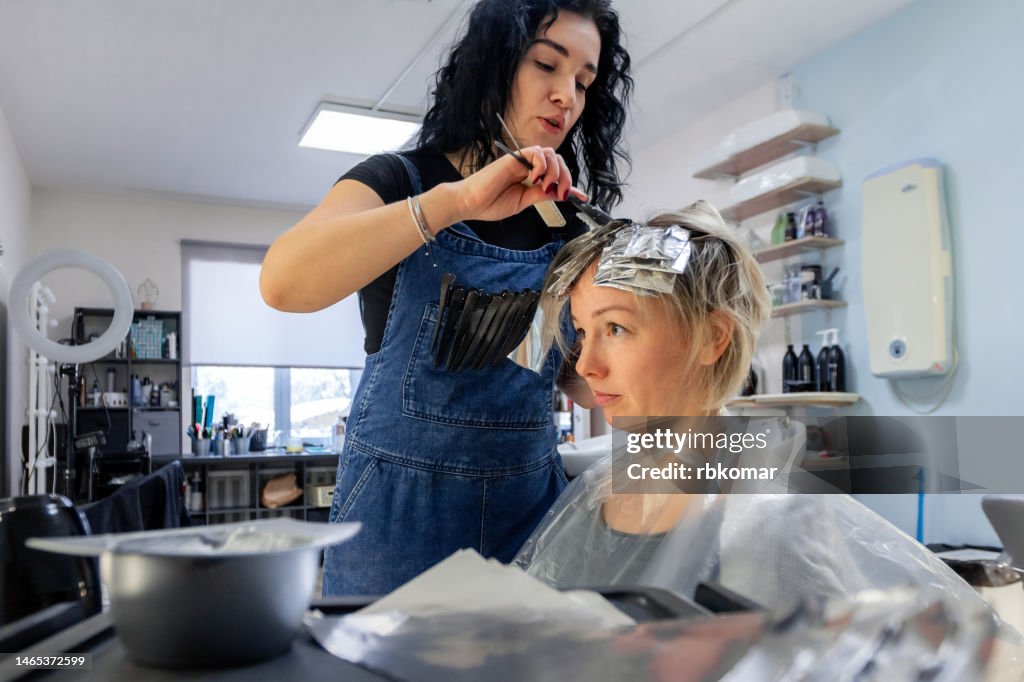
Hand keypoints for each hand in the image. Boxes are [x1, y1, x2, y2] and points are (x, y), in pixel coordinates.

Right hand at [454, 146, 586, 222]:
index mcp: (531, 179)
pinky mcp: (514, 158)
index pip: (555, 176)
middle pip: (557, 162)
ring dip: (555, 170)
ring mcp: (521, 162)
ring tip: (546, 185)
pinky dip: (542, 163)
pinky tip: (536, 177)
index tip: (582, 196)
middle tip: (561, 192)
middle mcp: (528, 168)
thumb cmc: (490, 204)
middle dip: (565, 177)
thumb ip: (542, 195)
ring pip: (550, 154)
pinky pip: (536, 152)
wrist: (470, 203)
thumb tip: (561, 194)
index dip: (570, 184)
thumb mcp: (524, 202)